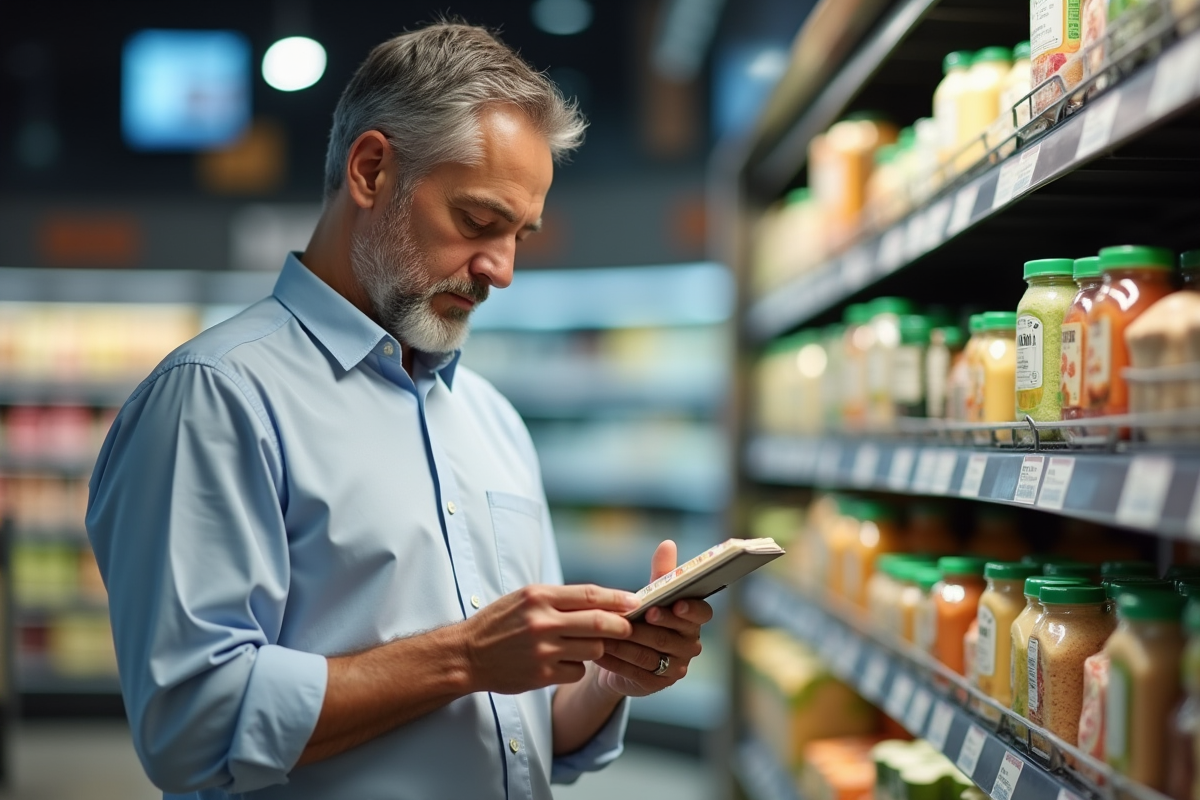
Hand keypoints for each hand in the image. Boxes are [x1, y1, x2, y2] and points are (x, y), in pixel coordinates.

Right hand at [461, 584, 638, 694]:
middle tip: (629, 627)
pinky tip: (565, 662)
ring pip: (592, 649)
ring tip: (586, 644)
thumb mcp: (525, 598)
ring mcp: (543, 650)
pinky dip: (578, 667)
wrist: (467, 654)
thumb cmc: (498, 622)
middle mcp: (542, 621)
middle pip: (599, 623)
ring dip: (597, 647)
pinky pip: (577, 671)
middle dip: (621, 625)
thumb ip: (559, 599)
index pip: (590, 594)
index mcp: (539, 596)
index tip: (635, 601)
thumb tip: (601, 600)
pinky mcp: (541, 675)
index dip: (618, 598)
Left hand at [593, 540, 713, 697]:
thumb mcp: (651, 595)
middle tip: (629, 621)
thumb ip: (661, 574)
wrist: (624, 655)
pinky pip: (636, 673)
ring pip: (650, 655)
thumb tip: (668, 544)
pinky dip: (616, 662)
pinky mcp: (658, 684)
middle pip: (670, 638)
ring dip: (625, 645)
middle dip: (646, 629)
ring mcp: (676, 667)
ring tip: (604, 635)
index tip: (675, 603)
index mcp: (693, 620)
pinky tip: (598, 653)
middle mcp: (690, 645)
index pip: (701, 614)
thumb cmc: (642, 618)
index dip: (689, 610)